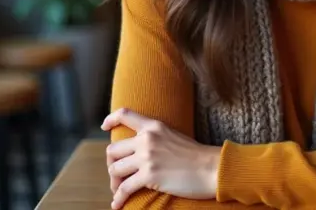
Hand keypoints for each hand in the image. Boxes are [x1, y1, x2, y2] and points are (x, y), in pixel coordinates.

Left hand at [101, 108, 221, 208]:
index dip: (110, 119)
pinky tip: (117, 204)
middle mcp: (147, 139)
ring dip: (114, 183)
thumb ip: (157, 138)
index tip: (104, 126)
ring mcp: (147, 157)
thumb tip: (142, 149)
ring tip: (118, 190)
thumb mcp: (174, 137)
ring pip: (115, 169)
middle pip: (113, 150)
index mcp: (154, 126)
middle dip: (112, 164)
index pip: (125, 114)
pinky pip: (124, 188)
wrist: (211, 168)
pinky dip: (118, 198)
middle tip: (117, 175)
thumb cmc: (197, 156)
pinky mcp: (149, 175)